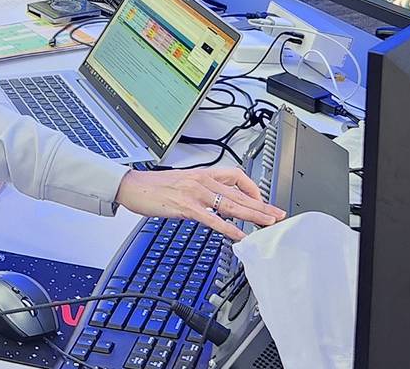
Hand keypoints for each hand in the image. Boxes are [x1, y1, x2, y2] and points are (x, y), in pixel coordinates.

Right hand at [115, 167, 284, 241]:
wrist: (132, 186)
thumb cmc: (153, 187)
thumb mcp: (182, 183)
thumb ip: (199, 192)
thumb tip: (212, 205)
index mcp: (202, 174)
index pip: (236, 176)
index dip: (253, 189)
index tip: (261, 201)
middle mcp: (202, 181)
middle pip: (240, 193)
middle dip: (261, 205)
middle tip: (277, 215)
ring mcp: (195, 193)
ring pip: (231, 204)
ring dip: (252, 215)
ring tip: (266, 223)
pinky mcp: (186, 206)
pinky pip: (213, 218)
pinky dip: (228, 228)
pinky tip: (238, 235)